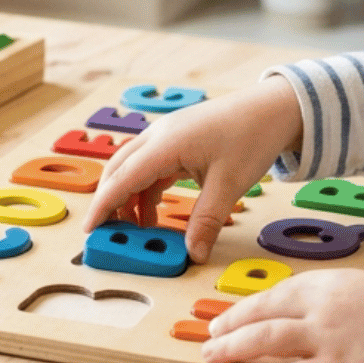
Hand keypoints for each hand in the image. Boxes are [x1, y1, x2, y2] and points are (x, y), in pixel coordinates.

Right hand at [84, 76, 303, 262]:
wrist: (273, 108)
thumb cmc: (251, 138)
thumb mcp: (229, 184)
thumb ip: (207, 221)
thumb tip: (194, 254)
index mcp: (166, 144)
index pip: (123, 178)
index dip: (104, 206)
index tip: (90, 230)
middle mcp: (159, 136)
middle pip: (118, 170)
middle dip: (110, 202)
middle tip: (108, 233)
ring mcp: (166, 136)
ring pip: (132, 168)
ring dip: (129, 197)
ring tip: (138, 229)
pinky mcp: (177, 139)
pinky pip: (150, 166)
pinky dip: (146, 190)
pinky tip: (153, 211)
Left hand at [203, 269, 363, 362]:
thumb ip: (344, 302)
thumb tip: (319, 316)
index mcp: (336, 282)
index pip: (282, 291)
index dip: (253, 305)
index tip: (235, 313)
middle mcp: (324, 305)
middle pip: (265, 312)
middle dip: (233, 323)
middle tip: (212, 335)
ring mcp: (327, 338)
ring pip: (266, 340)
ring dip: (233, 349)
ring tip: (211, 358)